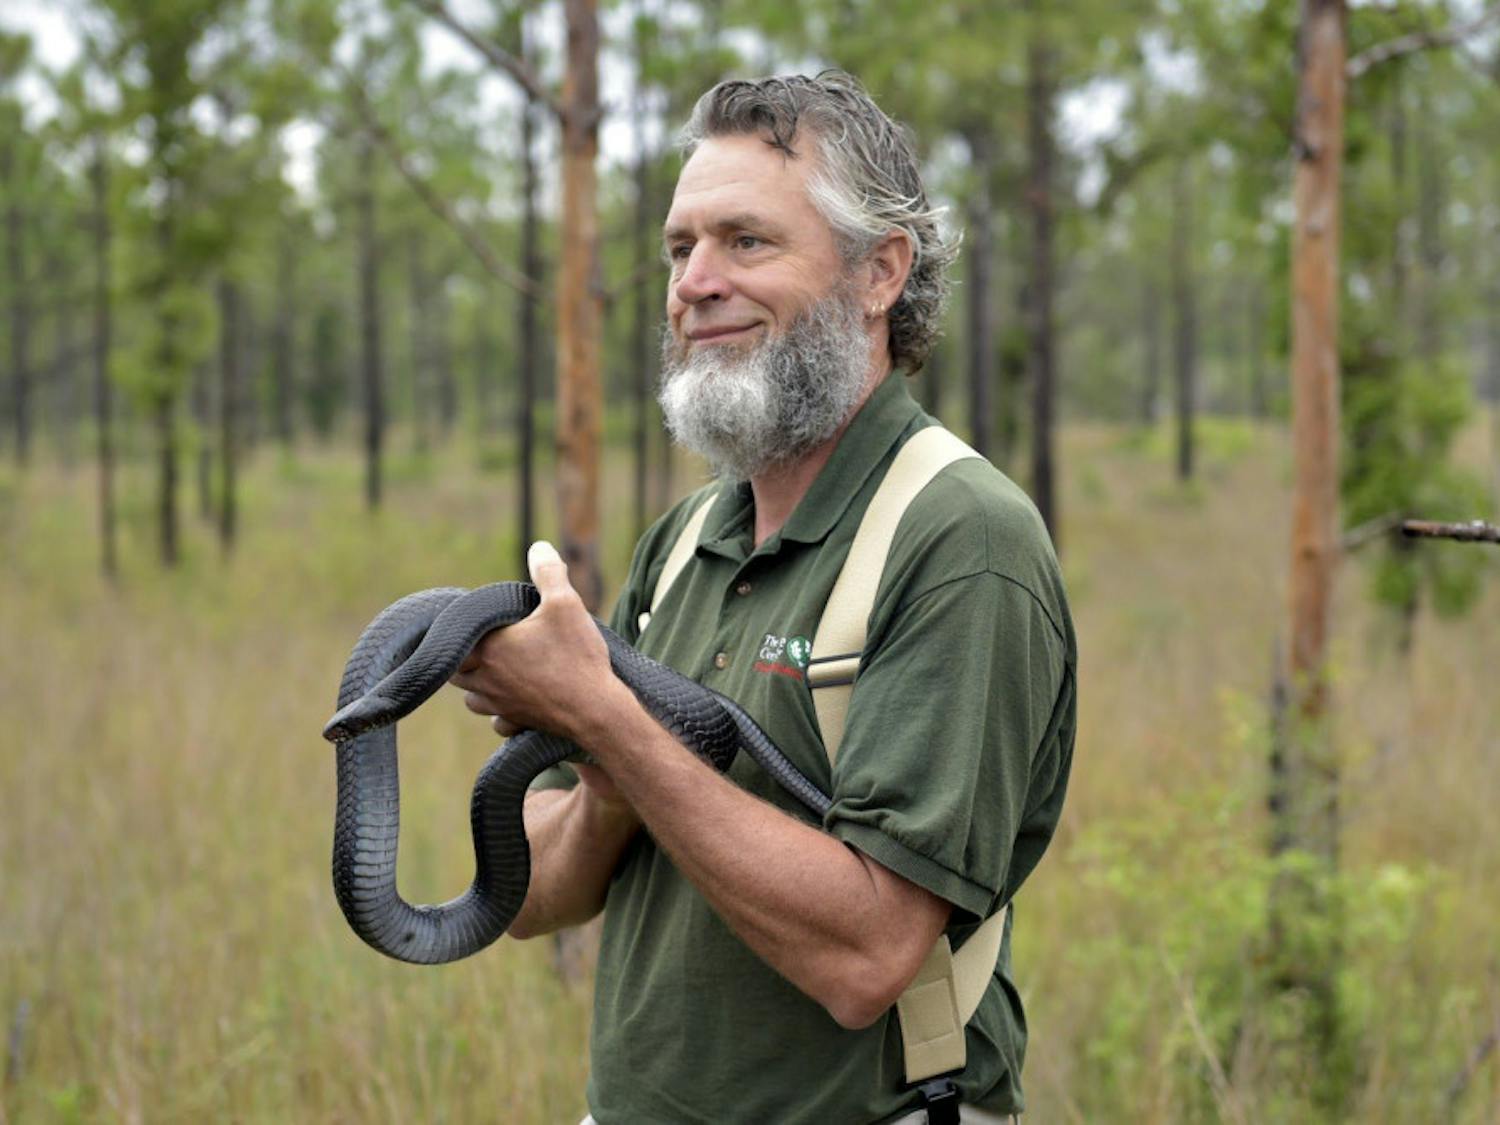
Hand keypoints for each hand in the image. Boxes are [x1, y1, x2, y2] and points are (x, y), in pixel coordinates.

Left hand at [449, 541, 624, 744]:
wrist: (597, 710)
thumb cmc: (578, 657)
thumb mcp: (566, 604)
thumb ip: (548, 572)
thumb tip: (539, 547)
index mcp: (489, 649)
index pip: (454, 640)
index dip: (460, 631)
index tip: (476, 622)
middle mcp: (486, 681)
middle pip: (457, 671)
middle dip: (466, 657)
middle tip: (487, 642)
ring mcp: (500, 706)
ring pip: (473, 698)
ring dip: (480, 685)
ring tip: (499, 671)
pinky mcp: (517, 723)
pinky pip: (498, 721)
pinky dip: (501, 712)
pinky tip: (517, 700)